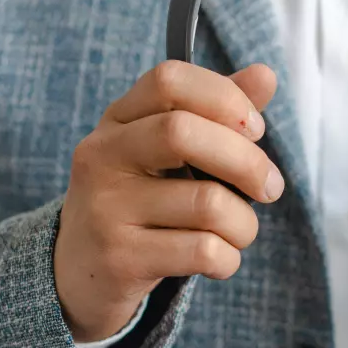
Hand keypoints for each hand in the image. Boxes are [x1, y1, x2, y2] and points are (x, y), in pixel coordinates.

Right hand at [54, 61, 282, 342]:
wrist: (78, 274)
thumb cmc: (141, 203)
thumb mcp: (168, 153)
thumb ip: (217, 113)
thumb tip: (265, 74)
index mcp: (118, 120)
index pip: (169, 80)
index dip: (224, 97)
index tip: (255, 129)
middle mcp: (102, 156)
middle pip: (182, 132)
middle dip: (247, 161)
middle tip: (270, 187)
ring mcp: (106, 208)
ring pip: (207, 203)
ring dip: (244, 224)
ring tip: (238, 232)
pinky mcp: (120, 259)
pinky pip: (202, 251)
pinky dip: (229, 259)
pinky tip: (219, 260)